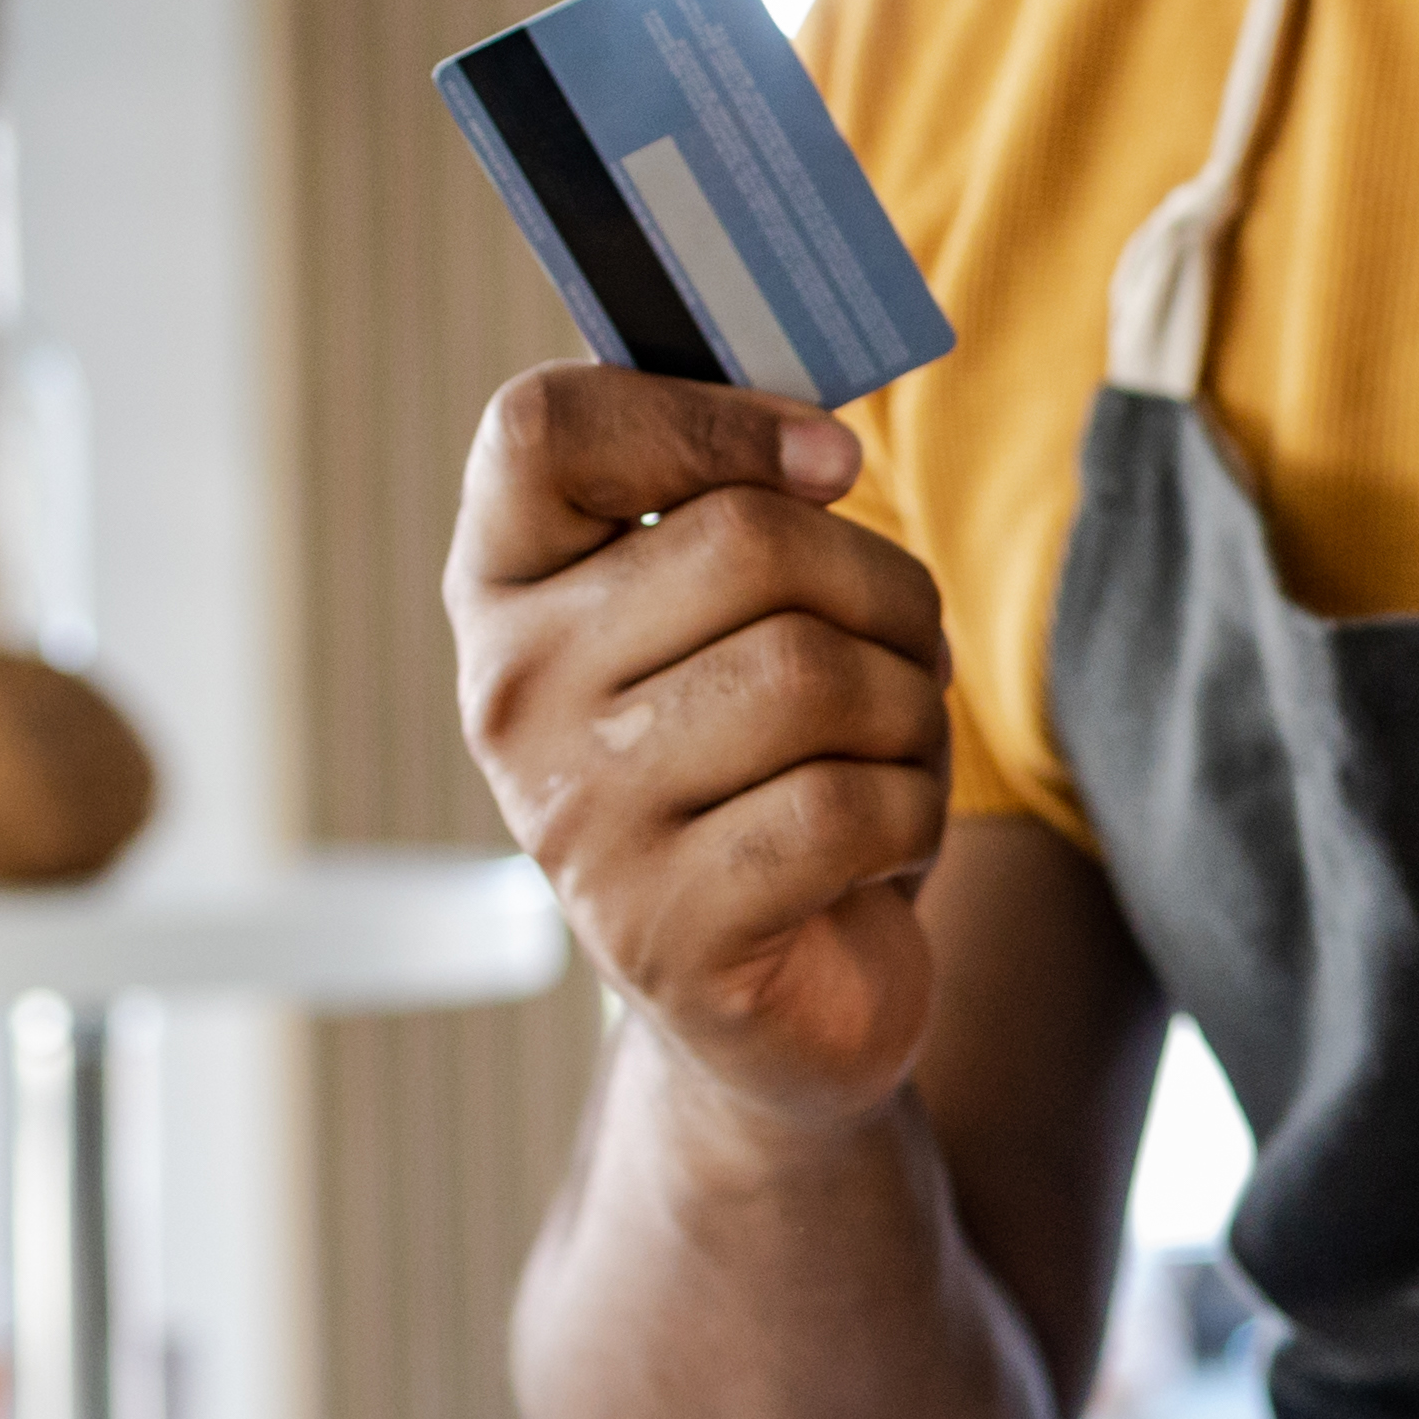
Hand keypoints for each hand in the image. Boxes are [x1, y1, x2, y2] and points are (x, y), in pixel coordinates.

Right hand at [445, 366, 960, 1132]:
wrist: (772, 1004)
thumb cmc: (768, 773)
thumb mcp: (732, 624)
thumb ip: (738, 503)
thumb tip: (819, 434)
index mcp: (504, 590)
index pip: (541, 428)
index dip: (709, 414)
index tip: (827, 460)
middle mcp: (509, 698)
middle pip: (744, 541)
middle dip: (884, 589)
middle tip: (908, 652)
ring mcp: (575, 822)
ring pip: (811, 673)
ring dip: (912, 706)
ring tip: (896, 751)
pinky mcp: (665, 932)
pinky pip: (848, 804)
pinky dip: (914, 810)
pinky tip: (886, 840)